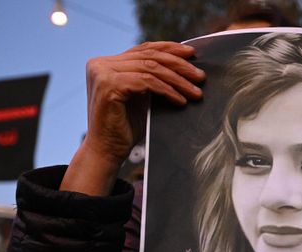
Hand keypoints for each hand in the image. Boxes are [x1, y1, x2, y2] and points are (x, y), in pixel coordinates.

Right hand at [62, 41, 205, 195]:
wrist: (107, 152)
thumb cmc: (125, 128)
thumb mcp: (141, 97)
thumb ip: (151, 78)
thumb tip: (183, 66)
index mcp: (106, 63)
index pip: (143, 49)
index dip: (169, 49)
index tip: (191, 54)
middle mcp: (100, 64)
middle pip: (149, 57)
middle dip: (179, 65)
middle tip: (200, 76)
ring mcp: (103, 73)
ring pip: (150, 68)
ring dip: (178, 80)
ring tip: (195, 92)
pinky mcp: (109, 85)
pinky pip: (146, 82)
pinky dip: (167, 90)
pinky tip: (181, 100)